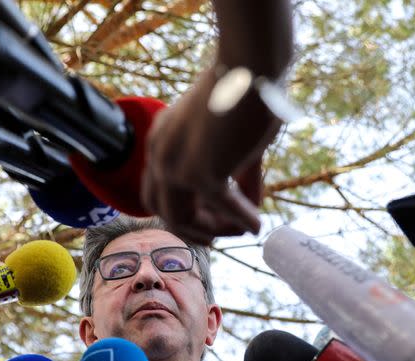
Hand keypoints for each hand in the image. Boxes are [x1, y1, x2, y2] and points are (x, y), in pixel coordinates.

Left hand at [141, 67, 274, 244]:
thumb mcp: (233, 139)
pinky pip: (223, 208)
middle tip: (218, 240)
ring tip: (246, 227)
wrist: (249, 66)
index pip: (157, 189)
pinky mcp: (201, 173)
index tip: (206, 224)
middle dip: (192, 229)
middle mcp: (160, 153)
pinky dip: (240, 220)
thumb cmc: (246, 93)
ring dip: (214, 229)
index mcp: (161, 139)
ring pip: (183, 218)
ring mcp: (176, 166)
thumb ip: (237, 175)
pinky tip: (257, 224)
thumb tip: (249, 211)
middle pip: (163, 210)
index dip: (179, 212)